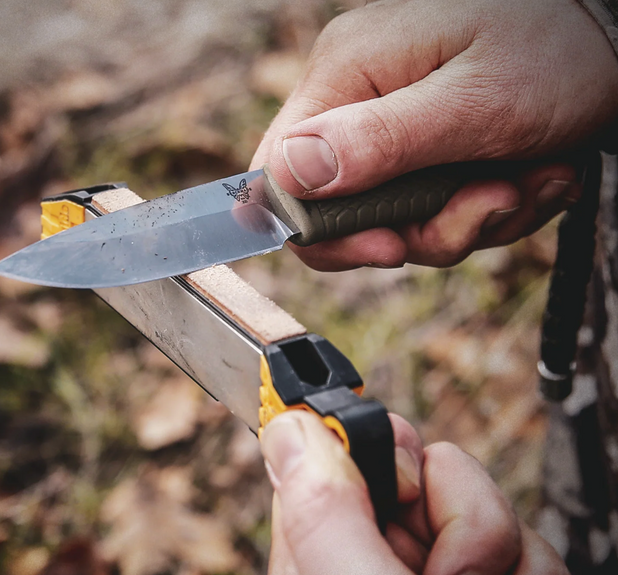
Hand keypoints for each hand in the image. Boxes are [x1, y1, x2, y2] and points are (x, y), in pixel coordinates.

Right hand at [250, 0, 617, 269]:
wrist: (617, 36)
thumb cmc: (556, 48)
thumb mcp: (472, 103)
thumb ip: (377, 143)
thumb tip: (288, 177)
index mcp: (346, 74)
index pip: (281, 178)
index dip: (324, 233)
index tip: (391, 246)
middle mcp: (357, 103)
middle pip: (344, 214)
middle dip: (422, 230)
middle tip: (491, 202)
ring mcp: (391, 130)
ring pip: (397, 222)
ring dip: (468, 221)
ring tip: (531, 180)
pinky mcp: (424, 151)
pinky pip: (434, 212)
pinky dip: (487, 211)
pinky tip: (532, 176)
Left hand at [260, 412, 594, 574]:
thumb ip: (323, 512)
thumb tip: (288, 426)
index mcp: (326, 560)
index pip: (347, 456)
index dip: (390, 461)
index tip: (409, 495)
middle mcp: (379, 571)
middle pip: (432, 478)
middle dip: (466, 532)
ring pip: (495, 520)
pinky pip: (539, 563)